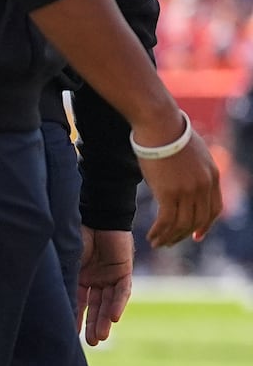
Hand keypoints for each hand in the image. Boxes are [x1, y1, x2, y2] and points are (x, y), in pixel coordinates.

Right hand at [75, 226, 132, 345]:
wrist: (95, 214)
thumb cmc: (75, 233)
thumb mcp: (66, 260)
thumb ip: (64, 278)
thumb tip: (50, 299)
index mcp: (78, 275)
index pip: (77, 300)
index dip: (75, 317)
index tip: (71, 334)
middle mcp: (94, 278)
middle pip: (94, 306)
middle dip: (92, 325)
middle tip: (92, 344)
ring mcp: (109, 276)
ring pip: (108, 302)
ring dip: (105, 320)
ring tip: (101, 337)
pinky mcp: (124, 271)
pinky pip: (122, 291)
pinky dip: (118, 304)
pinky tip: (113, 317)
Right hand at [132, 117, 221, 248]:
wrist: (159, 123)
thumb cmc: (169, 130)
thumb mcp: (192, 150)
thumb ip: (193, 167)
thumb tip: (183, 175)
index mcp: (213, 176)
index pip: (214, 210)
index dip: (205, 225)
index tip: (196, 235)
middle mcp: (203, 187)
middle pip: (197, 220)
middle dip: (184, 234)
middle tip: (171, 242)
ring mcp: (187, 191)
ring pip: (181, 224)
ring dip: (169, 237)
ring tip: (158, 243)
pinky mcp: (168, 192)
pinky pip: (166, 221)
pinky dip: (159, 232)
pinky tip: (151, 237)